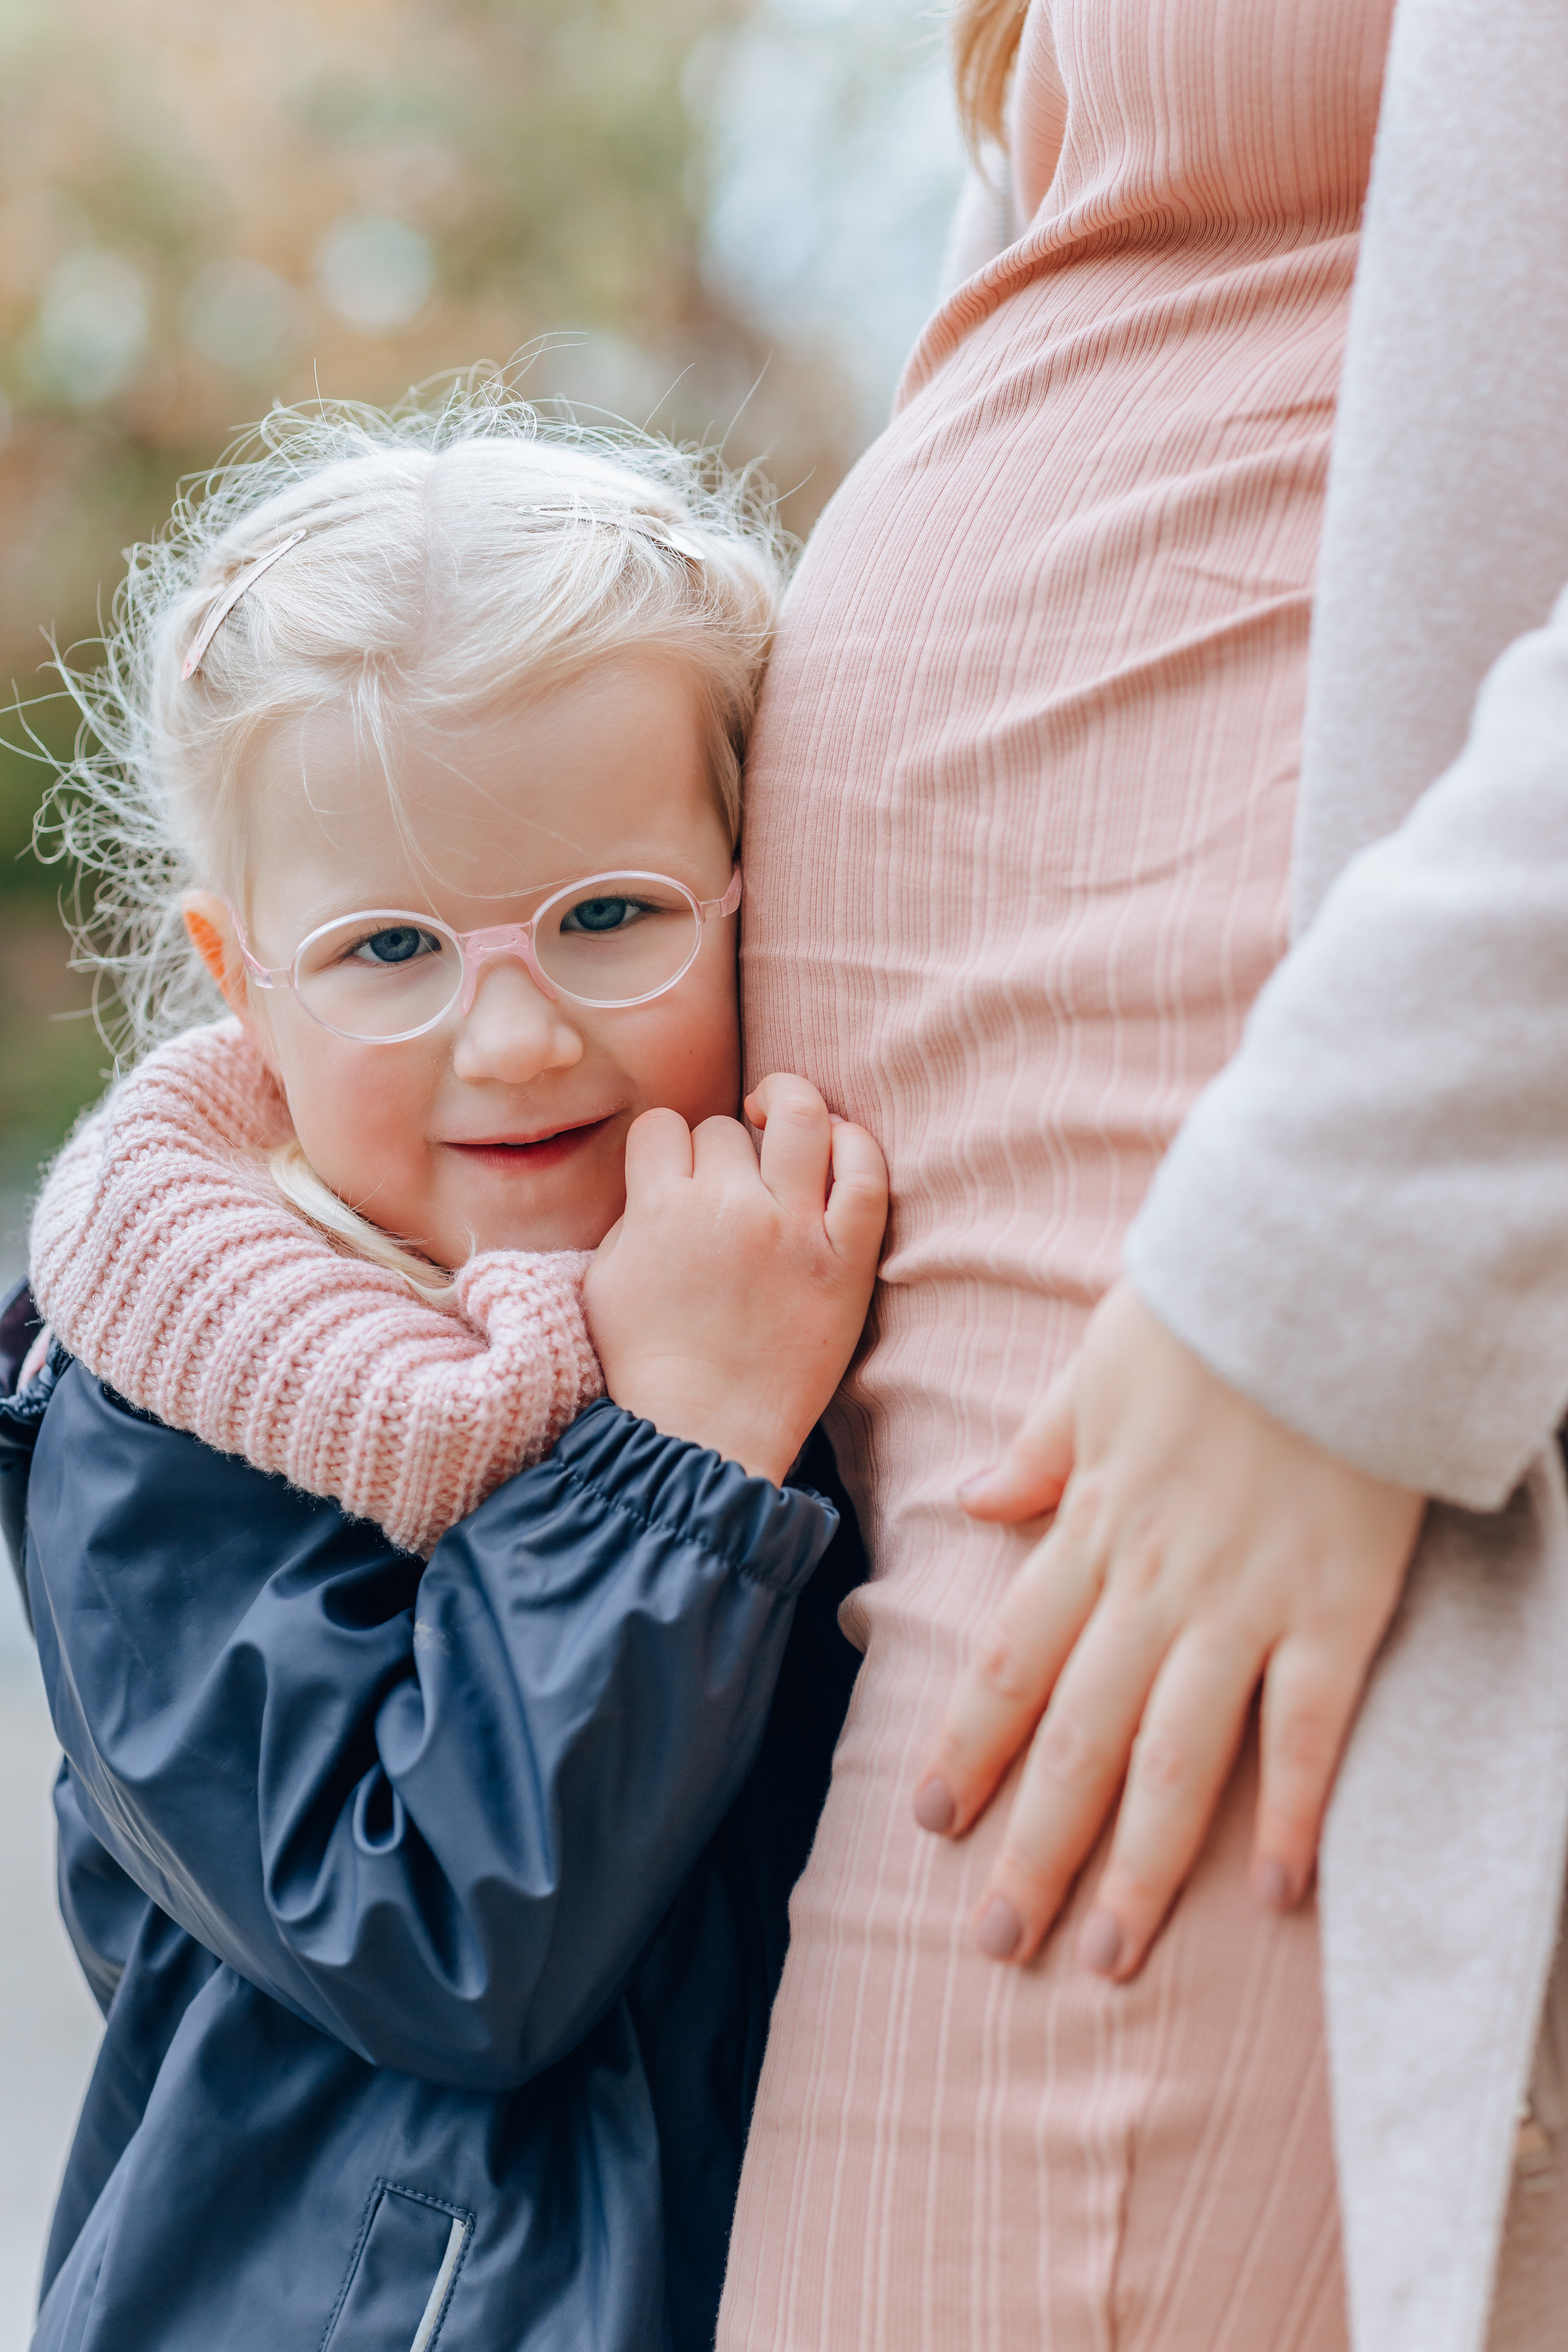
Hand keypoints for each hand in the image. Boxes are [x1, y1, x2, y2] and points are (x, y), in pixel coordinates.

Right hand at [584, 1074, 886, 1485]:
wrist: (704, 1434)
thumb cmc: (647, 1365)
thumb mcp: (605, 1278)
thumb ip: (633, 1214)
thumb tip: (664, 1174)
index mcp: (659, 1209)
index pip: (666, 1125)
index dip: (670, 1144)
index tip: (679, 1173)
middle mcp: (728, 1208)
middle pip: (727, 1127)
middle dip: (724, 1148)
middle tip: (729, 1183)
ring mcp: (793, 1230)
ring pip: (802, 1120)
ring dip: (790, 1106)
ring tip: (783, 1124)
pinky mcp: (846, 1261)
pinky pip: (867, 1175)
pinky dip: (856, 1147)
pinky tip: (839, 1149)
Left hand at [914, 1282, 1423, 1978]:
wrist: (1330, 1276)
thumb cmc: (1214, 1312)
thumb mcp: (1096, 1368)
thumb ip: (1039, 1449)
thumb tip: (970, 1503)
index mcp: (1092, 1526)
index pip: (1007, 1660)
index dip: (965, 1748)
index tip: (928, 1823)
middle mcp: (1154, 1584)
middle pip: (1077, 1739)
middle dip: (1031, 1847)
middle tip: (994, 1944)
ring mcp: (1247, 1604)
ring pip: (1177, 1759)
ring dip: (1139, 1866)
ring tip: (1105, 1955)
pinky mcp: (1338, 1609)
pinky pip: (1308, 1732)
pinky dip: (1292, 1814)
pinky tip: (1277, 1894)